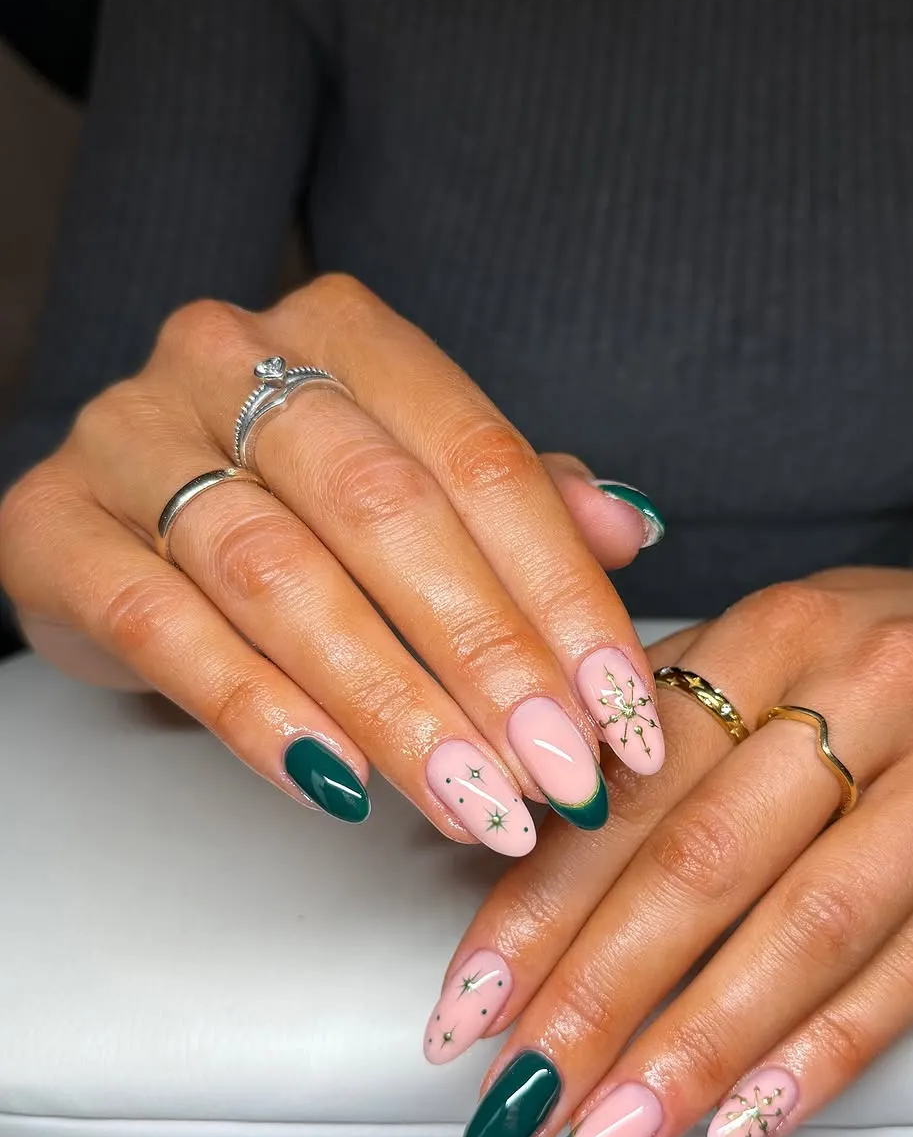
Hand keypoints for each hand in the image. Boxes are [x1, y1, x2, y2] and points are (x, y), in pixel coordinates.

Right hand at [0, 275, 665, 839]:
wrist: (114, 508)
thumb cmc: (293, 501)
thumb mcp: (413, 481)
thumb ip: (520, 500)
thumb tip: (630, 528)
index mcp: (344, 333)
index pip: (481, 460)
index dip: (562, 592)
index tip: (620, 709)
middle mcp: (230, 359)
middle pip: (386, 513)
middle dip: (486, 658)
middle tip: (556, 774)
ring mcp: (130, 435)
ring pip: (281, 577)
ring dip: (390, 706)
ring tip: (471, 804)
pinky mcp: (52, 526)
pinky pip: (162, 627)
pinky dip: (257, 713)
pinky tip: (335, 788)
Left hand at [428, 534, 912, 1136]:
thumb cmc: (897, 657)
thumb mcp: (776, 647)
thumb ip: (664, 734)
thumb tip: (529, 848)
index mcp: (780, 627)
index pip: (635, 783)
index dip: (541, 903)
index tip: (471, 1000)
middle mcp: (874, 684)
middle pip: (709, 860)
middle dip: (598, 994)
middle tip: (522, 1091)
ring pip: (813, 927)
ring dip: (700, 1048)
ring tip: (617, 1131)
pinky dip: (830, 1050)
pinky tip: (750, 1112)